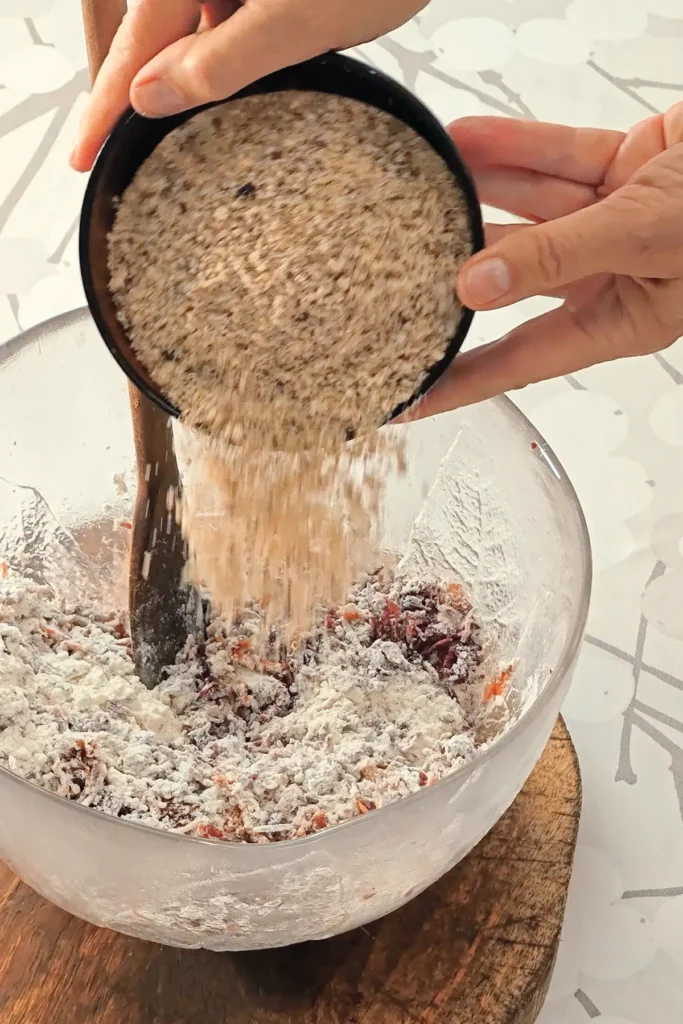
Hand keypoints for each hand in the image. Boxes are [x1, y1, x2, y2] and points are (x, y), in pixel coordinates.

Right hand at [70, 0, 425, 171]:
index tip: (86, 152)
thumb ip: (219, 63)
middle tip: (120, 138)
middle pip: (148, 28)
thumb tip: (152, 96)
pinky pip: (222, 12)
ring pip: (186, 21)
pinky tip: (238, 73)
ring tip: (180, 119)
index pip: (133, 46)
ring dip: (185, 67)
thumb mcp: (296, 24)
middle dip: (136, 84)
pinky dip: (221, 46)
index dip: (106, 105)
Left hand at [412, 103, 682, 418]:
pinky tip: (467, 140)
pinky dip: (515, 146)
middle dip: (455, 275)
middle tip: (389, 280)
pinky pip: (555, 158)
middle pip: (512, 282)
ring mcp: (612, 221)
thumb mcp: (643, 236)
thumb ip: (556, 256)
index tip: (407, 399)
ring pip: (528, 209)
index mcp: (620, 317)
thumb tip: (477, 285)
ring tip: (418, 187)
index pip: (518, 363)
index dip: (461, 383)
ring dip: (478, 193)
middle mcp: (610, 273)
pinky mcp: (620, 169)